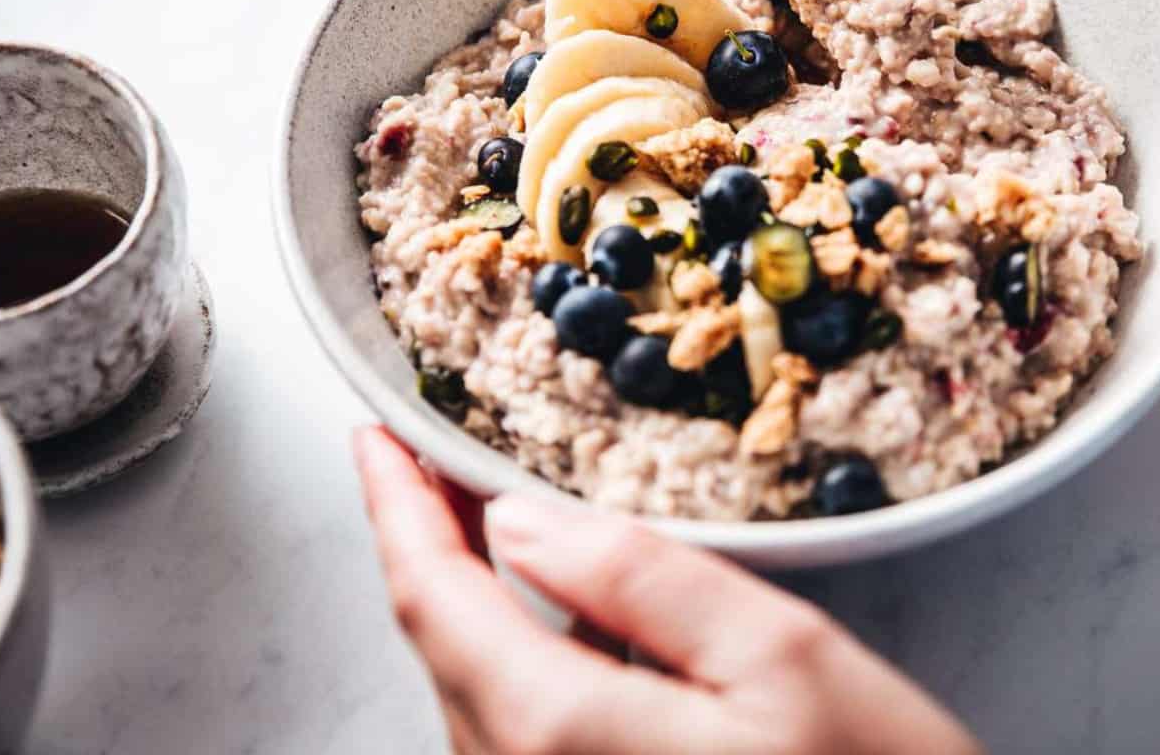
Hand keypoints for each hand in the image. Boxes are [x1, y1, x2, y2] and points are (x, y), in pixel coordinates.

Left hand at [352, 427, 981, 754]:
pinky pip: (515, 733)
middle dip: (427, 539)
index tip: (378, 434)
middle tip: (434, 454)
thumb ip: (641, 581)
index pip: (433, 598)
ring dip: (466, 596)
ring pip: (473, 691)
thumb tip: (520, 523)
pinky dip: (510, 653)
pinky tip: (550, 614)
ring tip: (481, 515)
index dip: (395, 504)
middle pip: (442, 645)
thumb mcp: (780, 659)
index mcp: (558, 731)